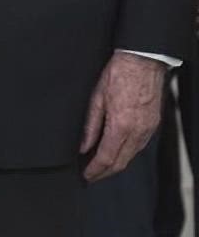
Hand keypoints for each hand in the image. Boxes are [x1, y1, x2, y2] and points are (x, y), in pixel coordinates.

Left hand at [80, 52, 167, 181]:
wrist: (142, 61)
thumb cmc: (118, 75)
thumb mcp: (96, 99)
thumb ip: (90, 126)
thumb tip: (83, 146)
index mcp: (121, 125)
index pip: (107, 158)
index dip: (95, 170)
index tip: (86, 175)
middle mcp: (138, 131)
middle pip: (121, 162)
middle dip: (105, 172)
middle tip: (91, 175)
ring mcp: (148, 128)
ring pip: (131, 156)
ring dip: (116, 164)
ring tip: (99, 165)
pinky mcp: (153, 124)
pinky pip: (139, 145)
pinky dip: (126, 153)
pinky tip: (116, 151)